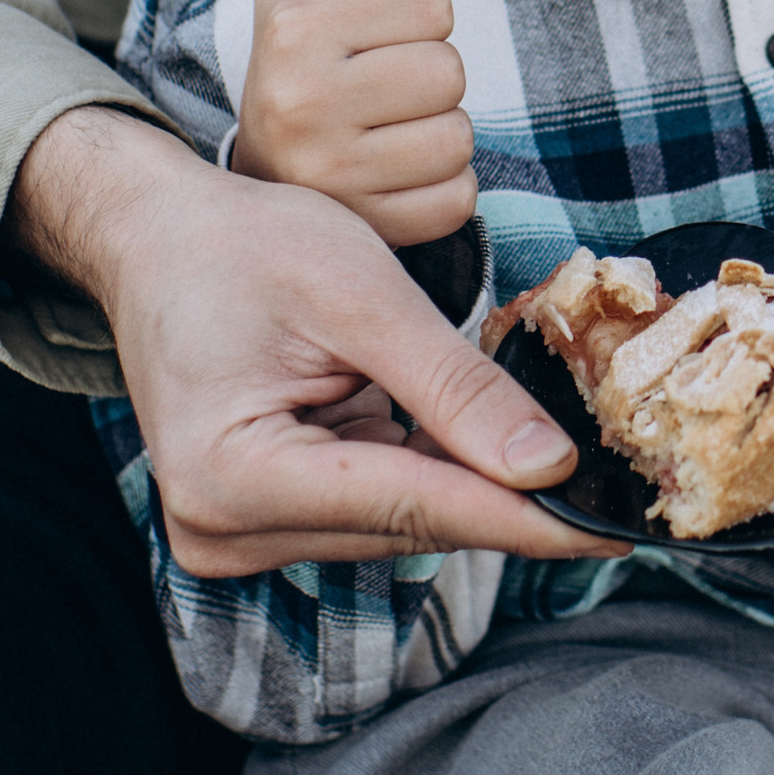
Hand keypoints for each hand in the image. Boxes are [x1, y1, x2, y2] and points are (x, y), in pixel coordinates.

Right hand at [9, 104, 578, 575]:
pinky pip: (378, 503)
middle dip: (509, 489)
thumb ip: (454, 387)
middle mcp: (225, 531)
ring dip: (470, 474)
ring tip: (539, 427)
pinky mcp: (261, 522)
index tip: (616, 527)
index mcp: (232, 478)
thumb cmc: (240, 245)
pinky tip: (470, 427)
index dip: (526, 515)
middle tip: (612, 467)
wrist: (157, 239)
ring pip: (402, 519)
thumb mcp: (360, 294)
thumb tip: (548, 466)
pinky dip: (430, 464)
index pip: (415, 507)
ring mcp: (237, 535)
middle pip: (411, 522)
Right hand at [209, 0, 476, 249]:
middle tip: (379, 89)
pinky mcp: (365, 230)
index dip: (418, 17)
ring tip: (384, 132)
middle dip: (428, 76)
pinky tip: (392, 177)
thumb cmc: (304, 57)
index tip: (374, 37)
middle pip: (449, 71)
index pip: (434, 6)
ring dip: (436, 133)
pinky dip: (440, 188)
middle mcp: (303, 103)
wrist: (267, 172)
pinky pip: (458, 197)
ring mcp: (332, 176)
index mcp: (295, 29)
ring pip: (458, 136)